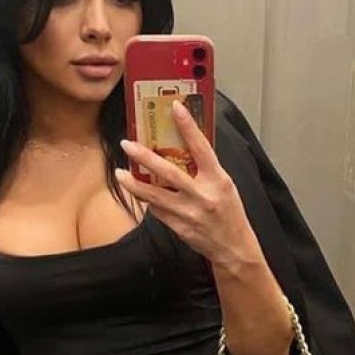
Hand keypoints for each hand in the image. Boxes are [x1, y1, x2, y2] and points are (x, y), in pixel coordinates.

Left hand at [116, 101, 256, 268]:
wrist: (233, 248)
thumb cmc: (230, 213)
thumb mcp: (225, 185)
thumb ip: (206, 169)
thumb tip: (185, 146)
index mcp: (218, 180)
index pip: (201, 147)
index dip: (188, 126)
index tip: (174, 107)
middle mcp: (202, 195)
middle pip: (168, 172)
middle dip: (145, 157)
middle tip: (127, 144)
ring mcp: (188, 213)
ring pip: (154, 195)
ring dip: (134, 183)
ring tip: (120, 173)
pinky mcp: (179, 227)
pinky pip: (157, 211)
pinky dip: (148, 201)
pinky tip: (139, 192)